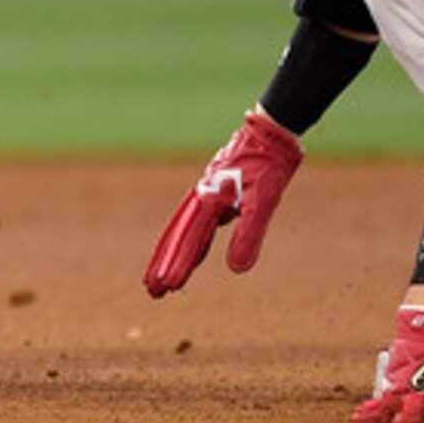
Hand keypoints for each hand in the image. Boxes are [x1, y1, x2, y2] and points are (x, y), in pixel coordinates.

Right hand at [143, 109, 303, 297]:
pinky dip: (193, 241)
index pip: (189, 239)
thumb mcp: (263, 202)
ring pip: (184, 229)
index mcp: (209, 200)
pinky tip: (195, 253)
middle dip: (165, 263)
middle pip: (178, 235)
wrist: (271, 132)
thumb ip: (248, 235)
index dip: (178, 264)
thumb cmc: (268, 165)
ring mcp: (208, 193)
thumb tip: (236, 270)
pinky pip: (198, 222)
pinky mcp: (217, 192)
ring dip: (174, 253)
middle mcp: (203, 197)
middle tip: (152, 290)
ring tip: (163, 276)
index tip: (166, 287)